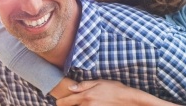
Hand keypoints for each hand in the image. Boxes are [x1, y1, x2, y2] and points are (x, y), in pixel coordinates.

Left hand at [56, 79, 179, 105]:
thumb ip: (84, 85)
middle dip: (69, 105)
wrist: (127, 99)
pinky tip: (89, 104)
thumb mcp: (99, 82)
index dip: (60, 102)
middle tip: (68, 101)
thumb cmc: (114, 88)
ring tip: (80, 102)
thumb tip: (71, 88)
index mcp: (86, 96)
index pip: (67, 101)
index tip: (58, 101)